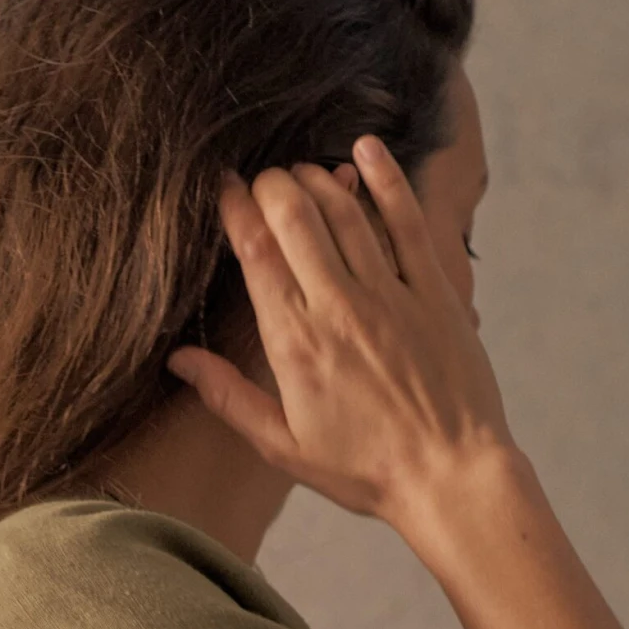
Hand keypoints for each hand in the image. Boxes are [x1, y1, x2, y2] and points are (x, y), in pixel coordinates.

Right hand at [165, 135, 518, 527]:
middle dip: (273, 184)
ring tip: (303, 174)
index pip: (255, 252)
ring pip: (344, 210)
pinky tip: (365, 151)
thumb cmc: (366, 470)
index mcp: (294, 343)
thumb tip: (179, 360)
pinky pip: (407, 220)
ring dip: (317, 179)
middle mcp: (338, 307)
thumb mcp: (284, 445)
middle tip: (266, 183)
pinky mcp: (434, 291)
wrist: (449, 477)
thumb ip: (229, 397)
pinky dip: (385, 179)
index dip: (236, 209)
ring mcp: (390, 294)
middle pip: (294, 215)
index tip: (226, 188)